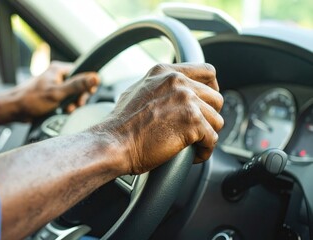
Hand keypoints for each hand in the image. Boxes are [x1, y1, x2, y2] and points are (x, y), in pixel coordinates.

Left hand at [15, 61, 99, 118]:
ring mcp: (54, 85)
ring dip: (73, 103)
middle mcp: (57, 75)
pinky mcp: (51, 95)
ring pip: (72, 93)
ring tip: (67, 109)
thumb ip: (77, 85)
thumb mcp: (57, 93)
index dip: (86, 84)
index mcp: (58, 69)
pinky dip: (66, 106)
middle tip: (76, 104)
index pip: (81, 72)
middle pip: (78, 84)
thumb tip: (95, 77)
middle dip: (79, 96)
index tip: (88, 93)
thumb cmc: (31, 99)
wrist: (15, 109)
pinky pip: (65, 99)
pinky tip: (63, 111)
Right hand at [93, 63, 223, 173]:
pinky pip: (212, 139)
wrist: (114, 142)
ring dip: (206, 135)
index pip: (207, 72)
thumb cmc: (121, 124)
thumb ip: (159, 87)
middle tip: (198, 130)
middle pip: (215, 98)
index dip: (212, 88)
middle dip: (209, 117)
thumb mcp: (138, 91)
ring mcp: (187, 101)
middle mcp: (178, 82)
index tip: (208, 102)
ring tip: (193, 145)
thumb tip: (170, 92)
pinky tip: (192, 155)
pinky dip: (204, 151)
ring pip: (217, 120)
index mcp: (166, 73)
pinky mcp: (192, 122)